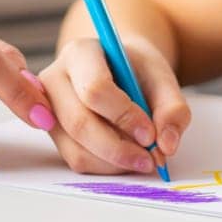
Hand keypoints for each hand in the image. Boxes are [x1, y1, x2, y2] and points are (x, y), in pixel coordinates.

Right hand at [38, 34, 190, 174]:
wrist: (117, 70)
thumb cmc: (136, 70)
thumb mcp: (161, 77)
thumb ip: (172, 107)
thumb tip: (166, 145)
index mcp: (80, 53)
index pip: (94, 88)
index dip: (124, 116)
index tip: (150, 133)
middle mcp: (55, 79)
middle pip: (80, 123)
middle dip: (119, 148)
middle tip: (152, 158)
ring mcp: (48, 109)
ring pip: (77, 148)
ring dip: (115, 163)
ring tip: (144, 159)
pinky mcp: (54, 134)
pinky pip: (77, 160)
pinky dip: (107, 167)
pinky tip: (127, 157)